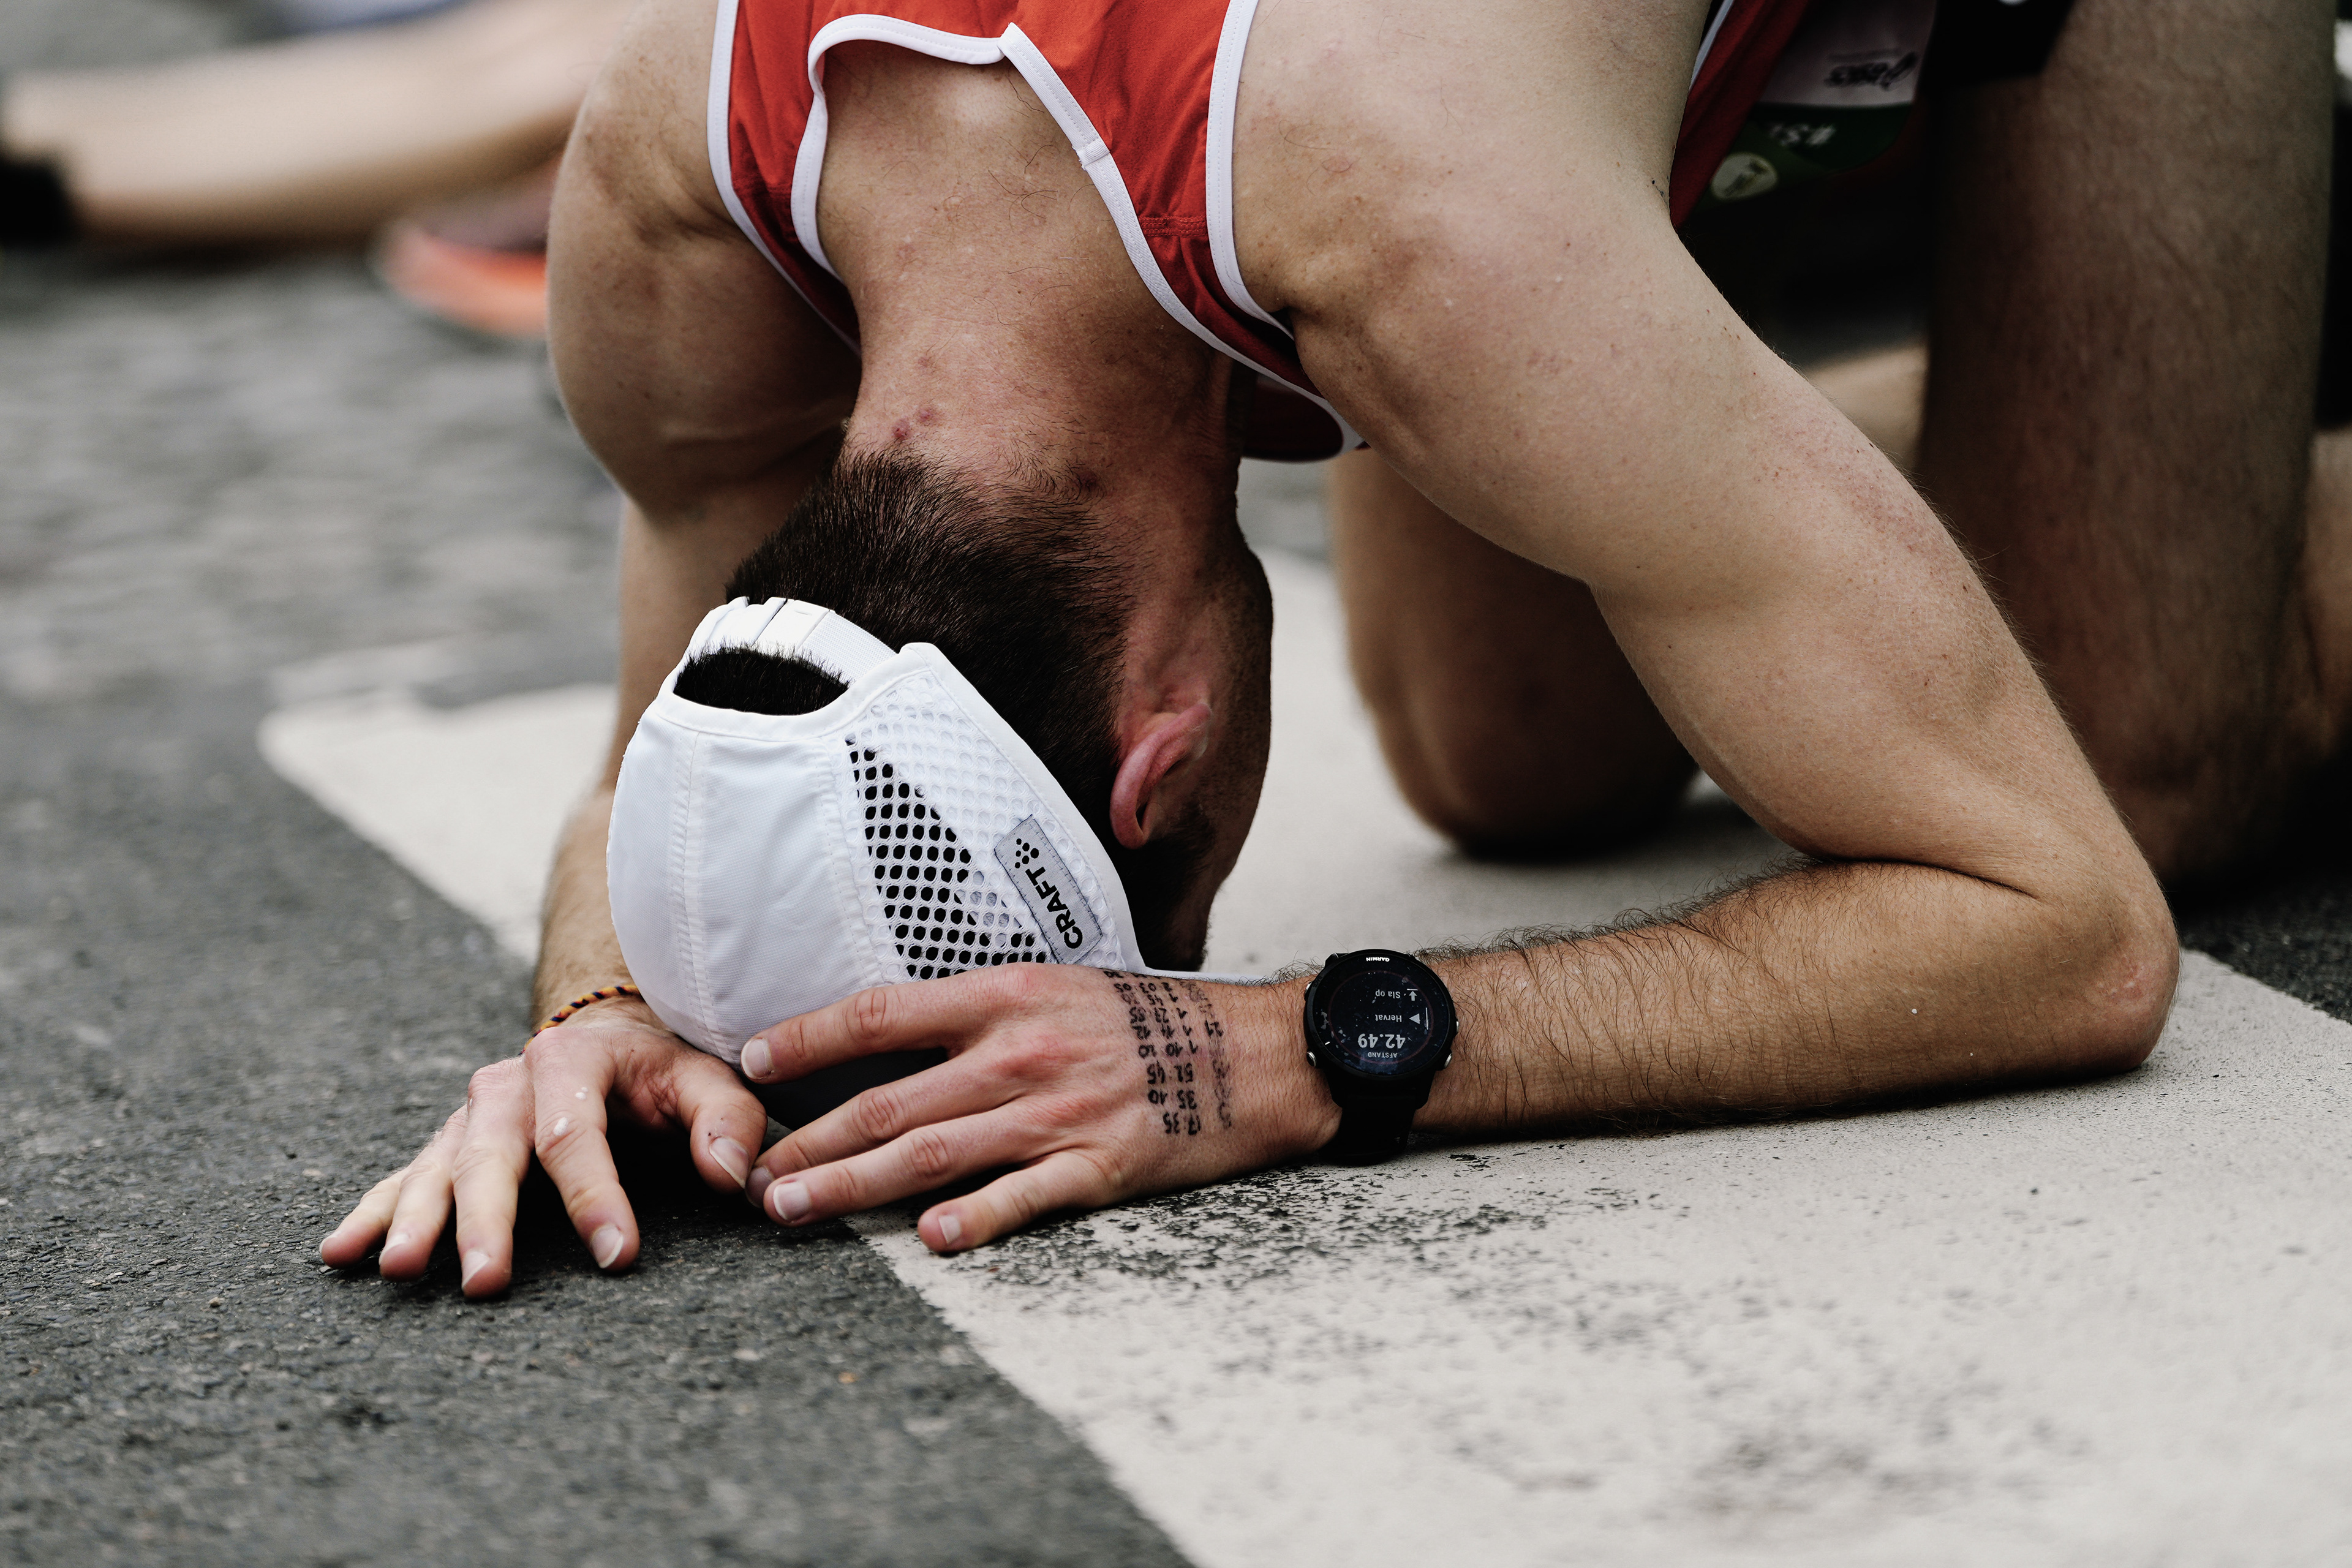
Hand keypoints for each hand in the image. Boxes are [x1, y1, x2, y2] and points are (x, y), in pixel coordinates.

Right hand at [318, 996, 766, 1296]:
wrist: (606, 1038)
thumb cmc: (662, 1074)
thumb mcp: (708, 1080)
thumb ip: (728, 1121)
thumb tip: (729, 1176)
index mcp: (571, 1060)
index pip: (577, 1134)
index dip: (596, 1196)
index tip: (617, 1256)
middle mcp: (506, 1085)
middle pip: (491, 1155)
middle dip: (486, 1221)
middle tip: (486, 1281)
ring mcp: (468, 1118)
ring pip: (436, 1171)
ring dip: (414, 1221)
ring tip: (396, 1270)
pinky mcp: (446, 1147)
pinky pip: (401, 1180)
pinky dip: (371, 1215)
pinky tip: (341, 1253)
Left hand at [740, 965, 1335, 1252]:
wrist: (1258, 1053)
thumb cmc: (1150, 1022)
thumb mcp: (1061, 988)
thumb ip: (981, 1013)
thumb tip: (890, 1039)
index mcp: (1009, 994)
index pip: (883, 1012)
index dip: (809, 1037)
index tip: (751, 1060)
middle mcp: (1025, 1049)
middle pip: (890, 1099)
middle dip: (810, 1141)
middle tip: (751, 1177)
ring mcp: (1063, 1110)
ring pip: (935, 1152)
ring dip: (854, 1185)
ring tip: (794, 1210)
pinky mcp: (1103, 1164)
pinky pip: (1026, 1196)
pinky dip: (976, 1219)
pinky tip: (929, 1241)